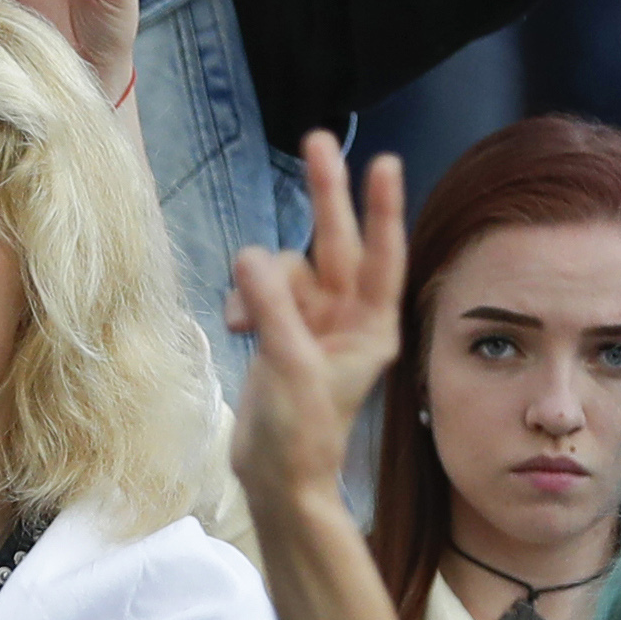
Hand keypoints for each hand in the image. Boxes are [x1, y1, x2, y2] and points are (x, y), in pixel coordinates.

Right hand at [224, 131, 405, 526]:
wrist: (277, 479)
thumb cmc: (302, 435)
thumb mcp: (291, 367)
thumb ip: (273, 308)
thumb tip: (249, 255)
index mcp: (371, 326)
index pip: (382, 256)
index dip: (381, 209)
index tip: (385, 164)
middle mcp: (347, 317)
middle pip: (335, 241)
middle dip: (324, 194)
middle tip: (318, 139)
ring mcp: (314, 321)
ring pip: (283, 268)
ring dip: (256, 284)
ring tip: (242, 323)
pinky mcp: (282, 330)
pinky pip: (259, 290)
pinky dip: (243, 302)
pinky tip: (235, 328)